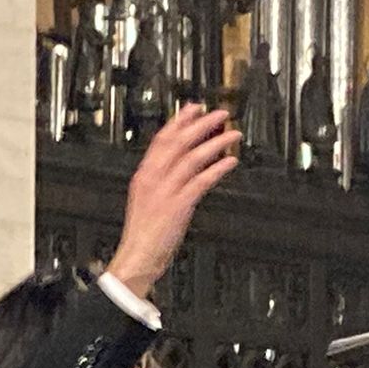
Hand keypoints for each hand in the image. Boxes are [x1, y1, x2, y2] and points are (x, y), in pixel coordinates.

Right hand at [103, 105, 240, 300]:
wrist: (137, 259)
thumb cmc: (142, 235)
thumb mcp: (147, 200)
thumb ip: (162, 182)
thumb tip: (181, 167)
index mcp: (144, 176)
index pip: (162, 139)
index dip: (179, 121)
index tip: (194, 108)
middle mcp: (154, 179)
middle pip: (179, 142)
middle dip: (201, 125)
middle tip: (219, 114)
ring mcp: (166, 191)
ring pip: (192, 157)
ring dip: (215, 143)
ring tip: (232, 135)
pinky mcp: (178, 205)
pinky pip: (201, 181)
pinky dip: (217, 169)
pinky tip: (230, 162)